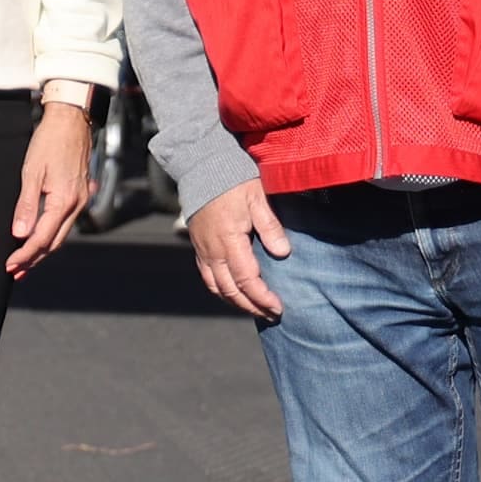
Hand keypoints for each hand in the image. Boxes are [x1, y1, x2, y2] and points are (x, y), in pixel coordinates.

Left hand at [6, 99, 93, 278]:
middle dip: (34, 259)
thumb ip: (26, 205)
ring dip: (43, 250)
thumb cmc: (49, 142)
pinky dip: (51, 235)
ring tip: (25, 263)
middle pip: (54, 242)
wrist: (71, 120)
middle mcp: (77, 204)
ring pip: (61, 234)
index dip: (25, 254)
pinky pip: (65, 222)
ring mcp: (81, 200)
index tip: (10, 265)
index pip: (42, 238)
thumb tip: (19, 234)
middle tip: (15, 271)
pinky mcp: (80, 194)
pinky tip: (41, 239)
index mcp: (64, 201)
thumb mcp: (31, 172)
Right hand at [186, 178, 291, 318]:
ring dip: (235, 302)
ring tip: (253, 308)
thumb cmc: (233, 180)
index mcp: (229, 240)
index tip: (278, 307)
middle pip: (230, 290)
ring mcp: (202, 249)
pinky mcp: (197, 245)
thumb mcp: (257, 198)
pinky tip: (232, 292)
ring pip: (216, 286)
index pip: (246, 279)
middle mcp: (212, 250)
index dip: (262, 297)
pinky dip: (220, 290)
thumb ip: (270, 226)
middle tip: (270, 314)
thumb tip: (283, 253)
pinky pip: (207, 276)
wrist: (200, 166)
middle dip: (251, 306)